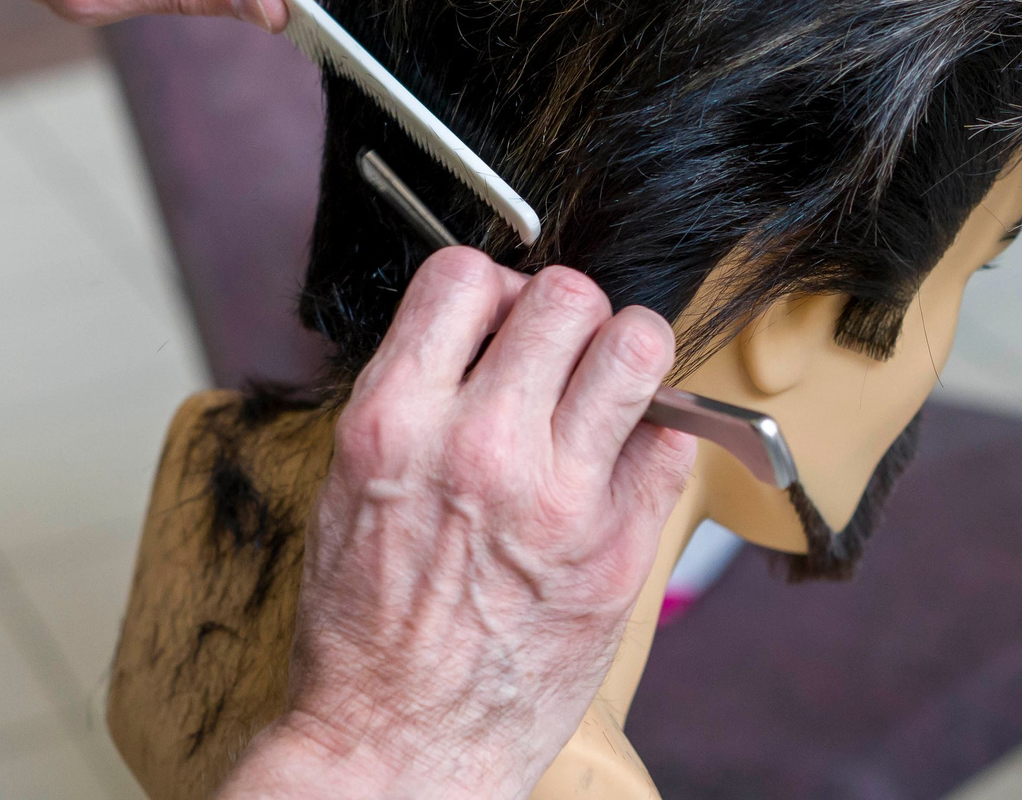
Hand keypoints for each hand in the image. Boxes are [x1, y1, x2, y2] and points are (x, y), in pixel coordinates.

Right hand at [221, 249, 693, 799]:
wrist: (395, 745)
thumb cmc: (363, 628)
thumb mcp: (347, 483)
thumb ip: (415, 396)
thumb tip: (481, 331)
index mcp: (394, 421)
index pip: (465, 274)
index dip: (489, 289)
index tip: (495, 320)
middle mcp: (479, 445)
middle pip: (565, 296)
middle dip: (563, 314)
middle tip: (556, 356)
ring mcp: (558, 496)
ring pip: (638, 344)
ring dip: (625, 353)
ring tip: (605, 387)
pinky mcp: (620, 548)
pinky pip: (674, 436)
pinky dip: (656, 433)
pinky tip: (620, 458)